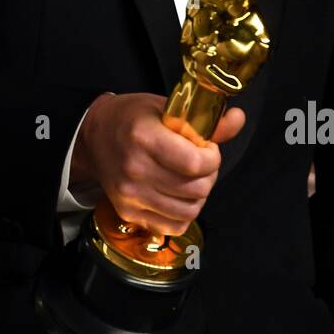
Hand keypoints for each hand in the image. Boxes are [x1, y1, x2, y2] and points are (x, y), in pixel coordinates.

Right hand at [71, 92, 245, 235]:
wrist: (94, 136)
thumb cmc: (132, 118)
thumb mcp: (168, 108)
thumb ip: (206, 121)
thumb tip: (238, 119)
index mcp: (144, 137)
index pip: (195, 163)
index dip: (212, 158)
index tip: (207, 149)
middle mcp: (135, 169)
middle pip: (196, 190)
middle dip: (209, 176)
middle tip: (201, 163)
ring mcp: (130, 195)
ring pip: (189, 211)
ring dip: (199, 196)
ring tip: (191, 179)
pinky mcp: (129, 212)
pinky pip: (173, 226)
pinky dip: (183, 214)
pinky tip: (178, 195)